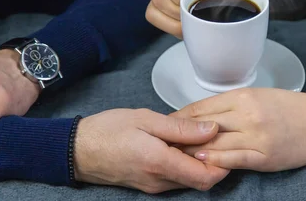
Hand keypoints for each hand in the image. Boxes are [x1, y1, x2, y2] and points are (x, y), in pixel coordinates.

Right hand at [74, 108, 228, 193]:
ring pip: (189, 180)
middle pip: (201, 180)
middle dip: (214, 161)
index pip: (206, 176)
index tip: (227, 142)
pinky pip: (176, 178)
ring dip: (199, 162)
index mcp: (160, 163)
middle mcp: (160, 181)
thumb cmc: (109, 130)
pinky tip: (181, 144)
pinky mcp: (149, 184)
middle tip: (215, 135)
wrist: (78, 150)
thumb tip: (212, 130)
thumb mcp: (146, 119)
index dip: (224, 163)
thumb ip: (181, 127)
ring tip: (198, 136)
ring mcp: (154, 186)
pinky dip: (185, 164)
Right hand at [146, 0, 229, 37]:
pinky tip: (183, 27)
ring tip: (190, 22)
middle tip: (193, 16)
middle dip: (178, 11)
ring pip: (154, 8)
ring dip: (174, 20)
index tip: (190, 2)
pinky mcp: (157, 8)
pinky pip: (153, 17)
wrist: (222, 4)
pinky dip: (168, 26)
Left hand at [171, 88, 305, 171]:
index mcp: (244, 95)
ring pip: (215, 142)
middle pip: (204, 125)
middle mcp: (248, 113)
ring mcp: (256, 136)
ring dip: (192, 149)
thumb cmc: (291, 108)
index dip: (180, 117)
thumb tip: (204, 115)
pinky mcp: (265, 156)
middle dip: (181, 135)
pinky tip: (201, 160)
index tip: (165, 124)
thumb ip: (232, 104)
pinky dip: (215, 160)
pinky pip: (234, 159)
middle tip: (161, 142)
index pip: (202, 106)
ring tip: (174, 155)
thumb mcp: (260, 96)